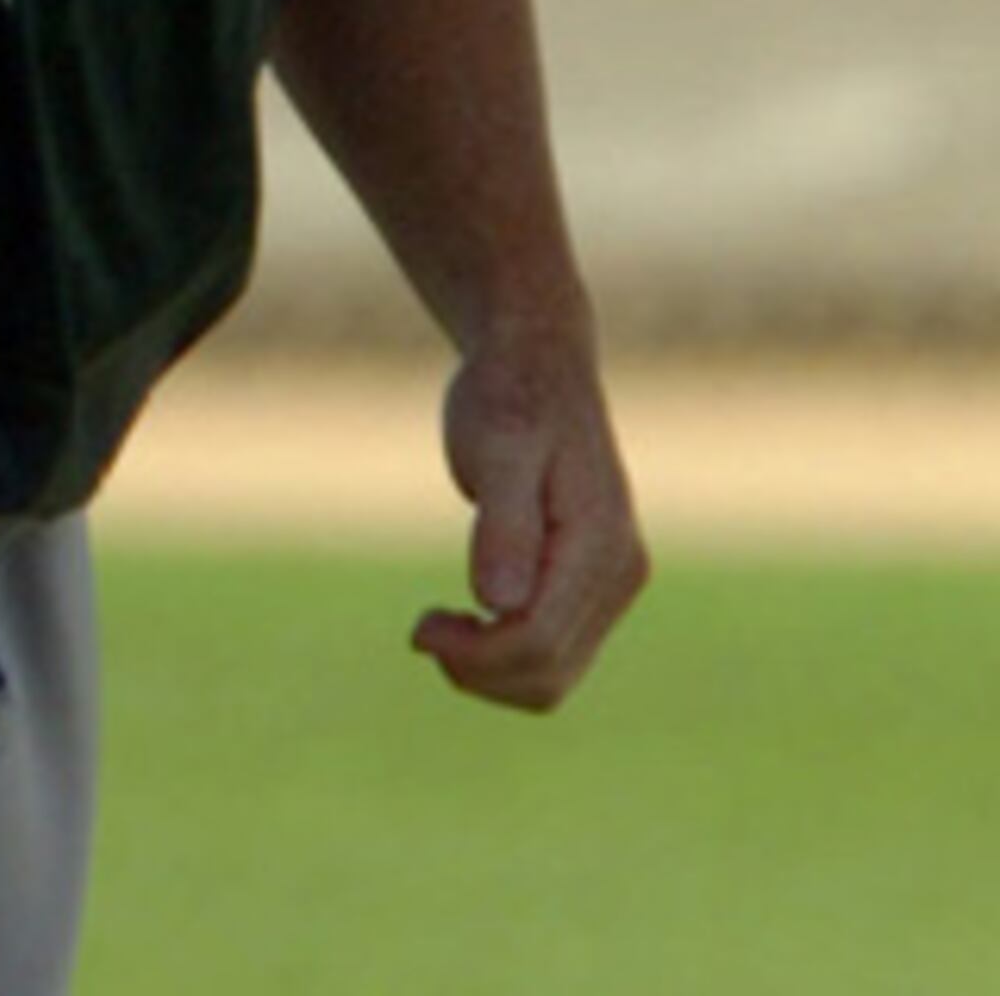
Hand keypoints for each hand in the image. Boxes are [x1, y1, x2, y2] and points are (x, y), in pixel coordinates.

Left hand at [413, 330, 646, 710]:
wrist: (536, 364)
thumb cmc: (508, 399)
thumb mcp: (495, 448)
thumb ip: (503, 526)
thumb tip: (498, 603)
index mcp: (599, 546)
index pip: (539, 641)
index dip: (476, 654)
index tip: (419, 630)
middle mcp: (619, 574)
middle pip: (550, 672)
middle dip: (480, 670)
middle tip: (423, 629)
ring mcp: (613, 582)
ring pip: (556, 674)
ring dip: (493, 670)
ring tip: (439, 627)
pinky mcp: (594, 583)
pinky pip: (557, 651)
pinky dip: (507, 654)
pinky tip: (469, 619)